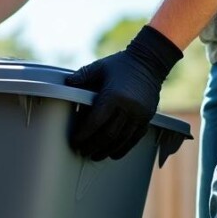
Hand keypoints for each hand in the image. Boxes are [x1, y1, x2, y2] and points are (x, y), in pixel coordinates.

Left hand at [65, 25, 182, 160]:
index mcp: (113, 96)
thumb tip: (67, 84)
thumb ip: (82, 76)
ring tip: (94, 155)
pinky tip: (112, 154)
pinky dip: (122, 149)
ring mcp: (139, 115)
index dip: (84, 134)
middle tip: (81, 151)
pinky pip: (134, 139)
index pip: (95, 122)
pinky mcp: (147, 118)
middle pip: (107, 135)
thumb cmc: (121, 64)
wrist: (149, 62)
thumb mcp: (99, 67)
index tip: (75, 141)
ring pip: (120, 140)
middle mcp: (127, 108)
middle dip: (92, 146)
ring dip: (106, 150)